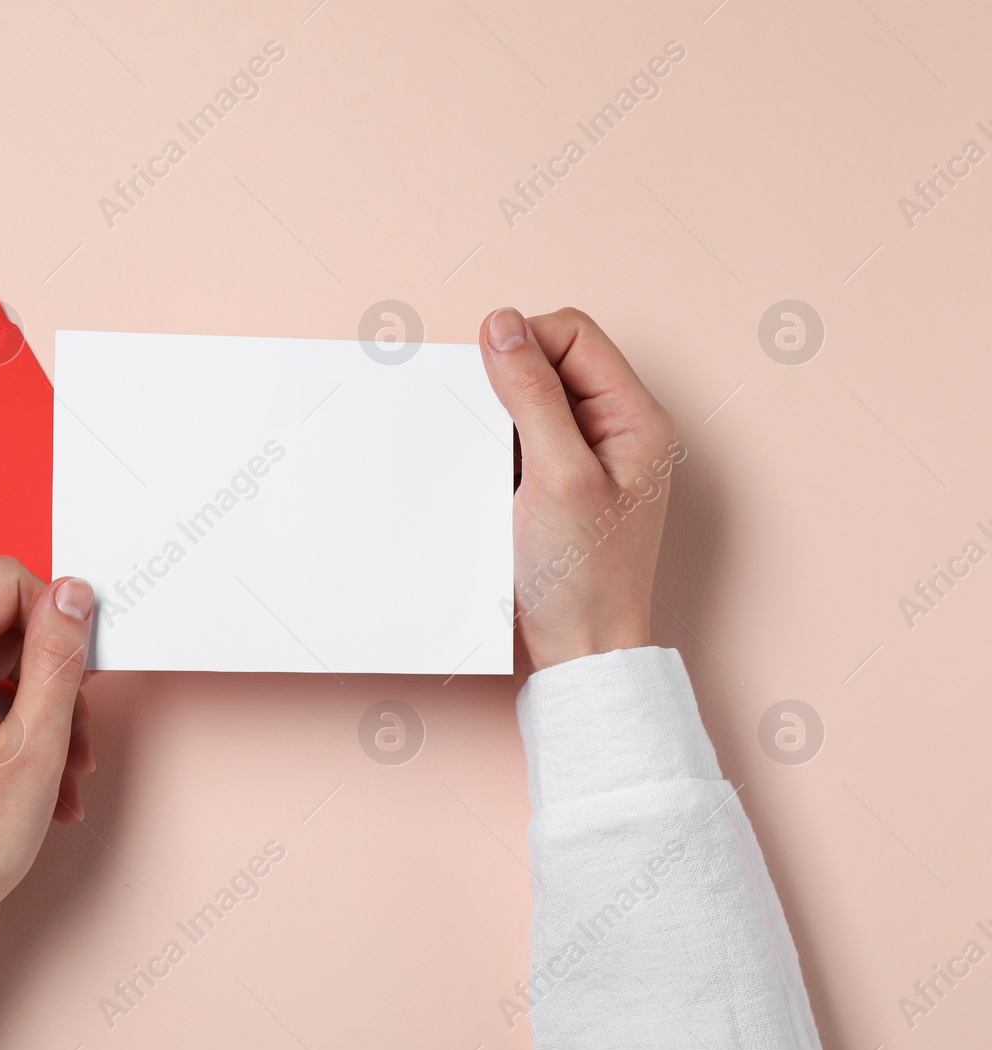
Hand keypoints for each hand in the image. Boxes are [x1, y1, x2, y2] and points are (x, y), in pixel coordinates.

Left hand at [0, 557, 95, 968]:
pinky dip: (1, 732)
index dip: (54, 615)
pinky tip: (30, 786)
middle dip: (49, 681)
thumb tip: (71, 593)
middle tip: (79, 741)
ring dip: (33, 717)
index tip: (80, 665)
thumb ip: (57, 659)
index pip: (3, 581)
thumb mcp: (36, 748)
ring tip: (61, 780)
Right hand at [477, 307, 682, 671]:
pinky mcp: (558, 480)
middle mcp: (616, 428)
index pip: (572, 335)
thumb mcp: (556, 476)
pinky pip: (520, 436)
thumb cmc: (585, 577)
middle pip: (551, 360)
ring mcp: (587, 455)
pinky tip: (492, 479)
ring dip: (500, 418)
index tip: (489, 383)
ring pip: (531, 398)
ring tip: (496, 462)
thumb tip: (501, 324)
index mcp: (635, 416)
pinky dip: (497, 447)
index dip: (524, 344)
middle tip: (492, 431)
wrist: (581, 650)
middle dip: (509, 382)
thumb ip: (532, 395)